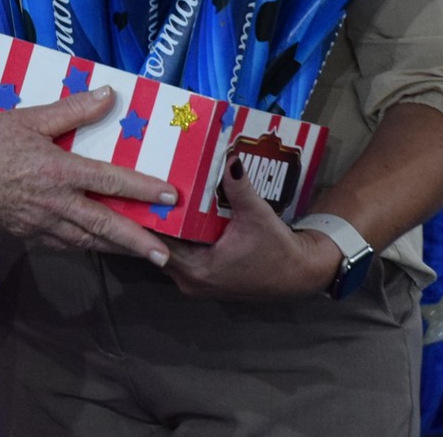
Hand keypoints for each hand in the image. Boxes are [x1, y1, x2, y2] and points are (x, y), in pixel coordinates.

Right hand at [0, 85, 176, 264]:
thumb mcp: (31, 117)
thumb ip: (74, 109)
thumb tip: (110, 95)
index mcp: (59, 171)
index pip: (111, 181)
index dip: (143, 189)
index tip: (169, 197)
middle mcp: (55, 203)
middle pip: (105, 226)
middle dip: (137, 242)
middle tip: (164, 254)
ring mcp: (40, 223)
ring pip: (86, 241)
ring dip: (115, 248)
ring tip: (140, 253)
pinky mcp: (27, 234)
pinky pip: (63, 244)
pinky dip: (84, 246)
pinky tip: (95, 245)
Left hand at [159, 161, 338, 300]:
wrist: (300, 274)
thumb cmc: (278, 249)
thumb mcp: (257, 216)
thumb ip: (239, 188)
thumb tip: (229, 159)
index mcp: (197, 270)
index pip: (159, 243)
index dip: (150, 218)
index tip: (142, 194)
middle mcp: (190, 281)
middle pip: (160, 247)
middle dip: (156, 220)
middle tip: (148, 190)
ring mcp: (197, 283)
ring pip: (171, 252)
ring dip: (167, 229)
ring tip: (159, 198)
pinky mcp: (205, 280)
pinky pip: (182, 257)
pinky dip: (179, 238)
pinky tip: (178, 215)